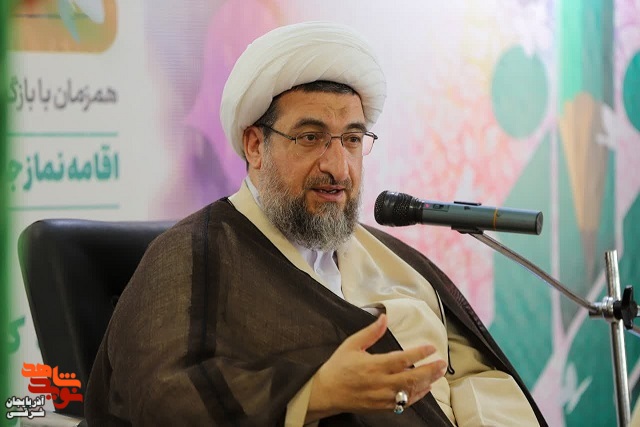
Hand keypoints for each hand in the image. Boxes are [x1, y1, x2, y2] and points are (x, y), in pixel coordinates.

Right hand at [305, 314, 446, 420]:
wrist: (326, 392)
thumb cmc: (338, 367)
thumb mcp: (351, 344)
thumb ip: (371, 332)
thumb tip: (384, 317)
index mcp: (373, 365)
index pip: (402, 359)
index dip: (418, 354)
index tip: (430, 347)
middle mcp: (380, 383)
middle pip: (411, 378)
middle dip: (429, 370)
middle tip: (442, 363)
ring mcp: (382, 397)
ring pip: (410, 392)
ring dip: (427, 382)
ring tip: (438, 373)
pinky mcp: (382, 407)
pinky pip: (404, 403)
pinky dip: (417, 396)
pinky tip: (425, 388)